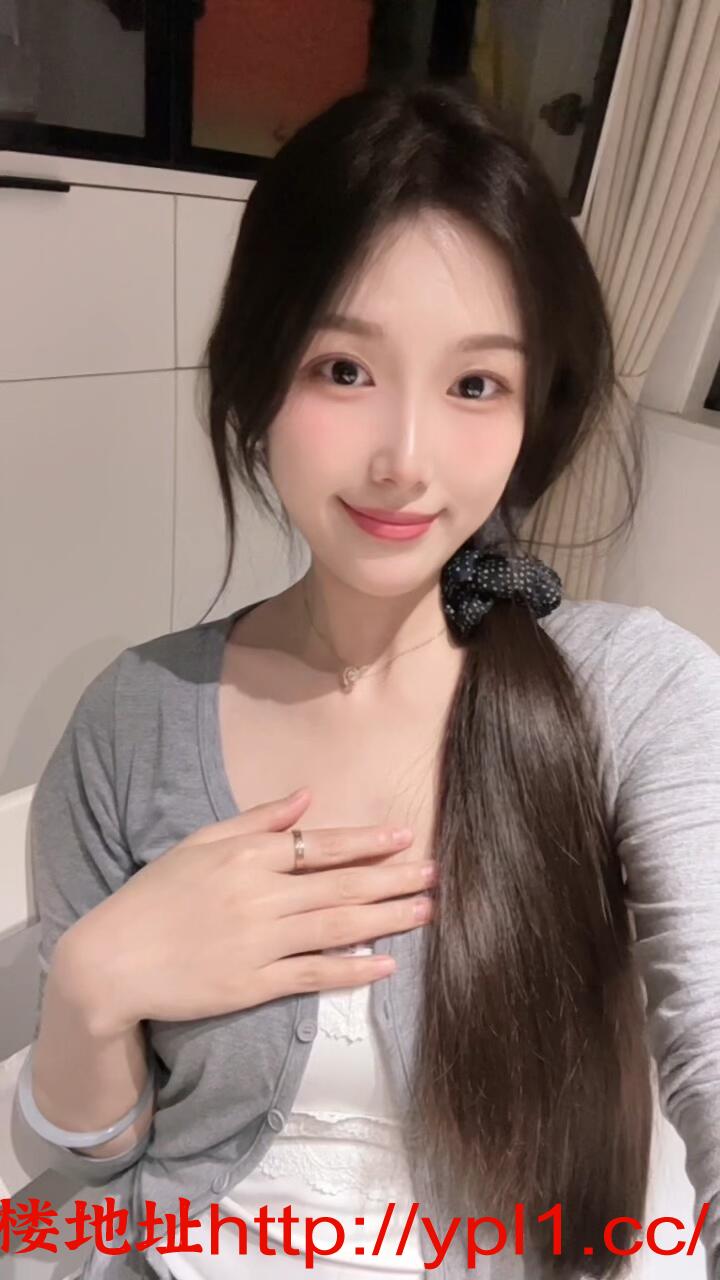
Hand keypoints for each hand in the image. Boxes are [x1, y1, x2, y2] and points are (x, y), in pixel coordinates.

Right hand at [63, 788, 435, 1030]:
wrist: (111, 960)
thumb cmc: (154, 896)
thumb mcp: (200, 843)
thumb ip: (256, 820)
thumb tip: (305, 797)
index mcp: (246, 857)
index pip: (319, 846)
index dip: (366, 843)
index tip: (404, 839)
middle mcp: (259, 896)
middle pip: (340, 887)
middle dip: (392, 880)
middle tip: (435, 874)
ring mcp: (258, 943)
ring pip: (336, 928)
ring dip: (386, 920)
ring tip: (425, 912)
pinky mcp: (252, 985)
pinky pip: (312, 975)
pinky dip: (350, 970)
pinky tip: (383, 965)